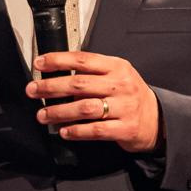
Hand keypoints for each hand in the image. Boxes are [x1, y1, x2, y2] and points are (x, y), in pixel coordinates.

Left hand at [28, 51, 163, 152]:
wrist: (157, 119)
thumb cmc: (129, 96)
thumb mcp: (117, 75)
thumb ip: (92, 72)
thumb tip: (56, 73)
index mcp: (117, 67)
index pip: (83, 59)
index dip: (58, 60)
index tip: (40, 63)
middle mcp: (121, 85)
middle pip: (80, 83)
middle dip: (51, 87)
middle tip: (33, 90)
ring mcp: (124, 107)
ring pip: (85, 108)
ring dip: (59, 111)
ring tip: (43, 115)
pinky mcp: (125, 128)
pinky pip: (96, 130)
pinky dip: (77, 131)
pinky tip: (64, 131)